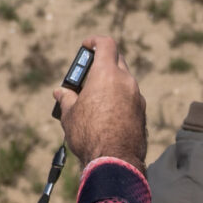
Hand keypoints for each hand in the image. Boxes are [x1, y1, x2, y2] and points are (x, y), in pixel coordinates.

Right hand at [54, 36, 145, 167]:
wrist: (115, 161)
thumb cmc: (89, 134)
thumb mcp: (70, 115)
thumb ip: (66, 98)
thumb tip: (60, 92)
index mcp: (107, 74)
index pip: (106, 44)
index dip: (95, 41)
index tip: (86, 46)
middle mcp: (126, 81)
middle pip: (117, 60)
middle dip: (103, 63)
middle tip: (87, 76)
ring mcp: (137, 97)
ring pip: (124, 81)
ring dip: (112, 83)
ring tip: (95, 99)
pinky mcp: (142, 112)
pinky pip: (130, 97)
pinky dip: (119, 98)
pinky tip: (108, 113)